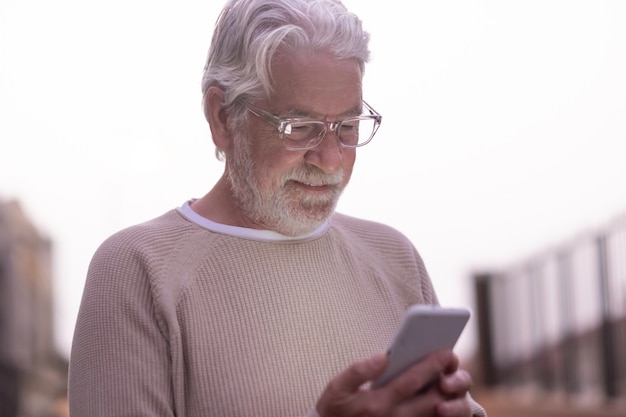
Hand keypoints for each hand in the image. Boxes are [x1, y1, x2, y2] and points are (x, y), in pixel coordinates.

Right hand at [316, 349, 472, 416]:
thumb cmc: (333, 411)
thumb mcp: (336, 388)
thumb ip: (358, 371)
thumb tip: (382, 356)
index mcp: (376, 403)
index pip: (411, 381)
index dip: (431, 366)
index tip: (446, 352)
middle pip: (428, 401)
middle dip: (446, 383)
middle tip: (456, 367)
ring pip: (429, 416)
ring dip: (444, 400)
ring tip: (451, 383)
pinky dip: (433, 414)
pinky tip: (438, 403)